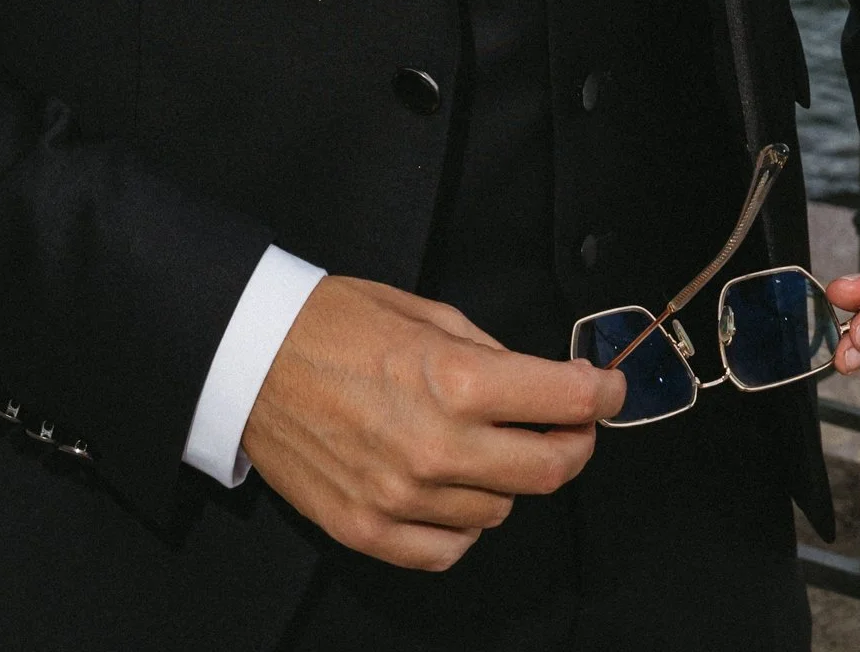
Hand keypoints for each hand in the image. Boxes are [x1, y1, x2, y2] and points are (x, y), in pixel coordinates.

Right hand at [242, 274, 624, 570]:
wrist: (249, 360)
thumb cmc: (332, 325)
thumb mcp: (423, 311)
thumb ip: (489, 352)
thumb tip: (539, 381)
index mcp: (453, 378)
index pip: (565, 401)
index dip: (602, 395)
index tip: (610, 390)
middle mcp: (436, 445)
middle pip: (548, 469)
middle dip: (574, 443)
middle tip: (570, 426)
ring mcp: (403, 496)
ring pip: (501, 509)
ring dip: (507, 478)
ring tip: (483, 444)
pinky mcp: (370, 530)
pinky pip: (450, 549)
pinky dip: (462, 523)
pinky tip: (451, 489)